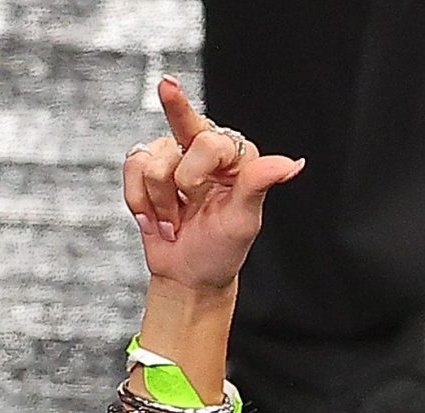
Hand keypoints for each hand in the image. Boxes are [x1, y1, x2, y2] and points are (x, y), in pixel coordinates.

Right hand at [123, 77, 304, 295]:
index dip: (194, 172)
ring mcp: (174, 155)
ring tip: (174, 221)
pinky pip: (132, 166)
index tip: (192, 191)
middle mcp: (205, 147)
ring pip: (151, 159)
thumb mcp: (244, 221)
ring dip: (159, 202)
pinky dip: (138, 201)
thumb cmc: (220, 251)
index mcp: (236, 156)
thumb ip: (259, 184)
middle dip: (174, 154)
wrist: (188, 275)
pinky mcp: (147, 167)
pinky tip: (154, 217)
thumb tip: (292, 165)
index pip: (208, 141)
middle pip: (180, 124)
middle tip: (177, 159)